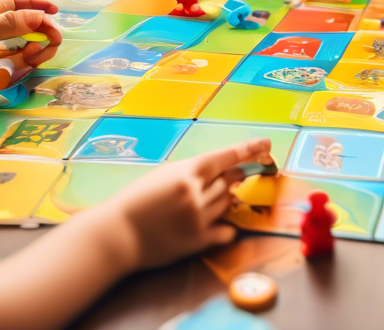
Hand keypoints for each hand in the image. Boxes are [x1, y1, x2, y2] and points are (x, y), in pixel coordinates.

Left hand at [0, 0, 62, 76]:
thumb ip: (14, 23)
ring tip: (25, 62)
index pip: (33, 0)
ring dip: (35, 52)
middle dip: (45, 37)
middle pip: (38, 22)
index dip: (47, 6)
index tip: (57, 15)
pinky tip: (17, 68)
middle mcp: (6, 19)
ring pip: (32, 41)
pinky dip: (23, 62)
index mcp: (4, 6)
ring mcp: (3, 36)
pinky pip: (20, 55)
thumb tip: (43, 17)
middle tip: (38, 53)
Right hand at [102, 138, 272, 271]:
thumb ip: (190, 173)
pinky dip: (225, 227)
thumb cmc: (136, 202)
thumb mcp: (162, 176)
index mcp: (187, 172)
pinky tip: (215, 226)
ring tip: (200, 203)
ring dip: (223, 201)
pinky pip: (227, 230)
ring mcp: (199, 217)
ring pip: (228, 203)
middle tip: (229, 178)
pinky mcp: (198, 239)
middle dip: (232, 178)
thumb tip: (219, 173)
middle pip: (230, 180)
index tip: (266, 145)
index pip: (226, 157)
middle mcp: (197, 192)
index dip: (249, 149)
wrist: (117, 234)